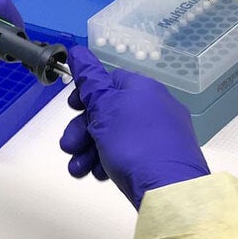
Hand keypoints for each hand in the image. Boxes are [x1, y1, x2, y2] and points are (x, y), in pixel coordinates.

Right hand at [59, 47, 209, 207]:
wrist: (168, 188)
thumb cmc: (134, 143)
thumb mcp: (104, 108)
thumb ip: (89, 80)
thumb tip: (78, 50)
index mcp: (142, 88)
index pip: (109, 81)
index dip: (86, 94)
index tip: (72, 108)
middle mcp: (154, 107)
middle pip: (108, 112)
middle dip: (82, 130)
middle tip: (69, 146)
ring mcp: (160, 134)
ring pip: (115, 136)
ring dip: (90, 150)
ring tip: (78, 168)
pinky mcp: (161, 158)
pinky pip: (129, 154)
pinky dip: (109, 162)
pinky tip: (99, 174)